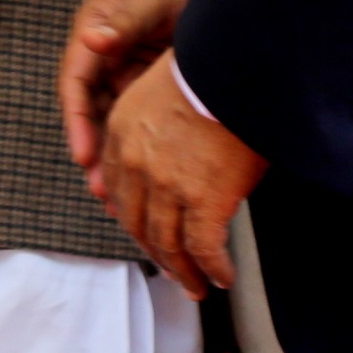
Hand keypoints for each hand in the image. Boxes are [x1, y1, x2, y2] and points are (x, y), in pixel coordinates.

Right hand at [59, 0, 208, 189]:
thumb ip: (121, 21)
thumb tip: (91, 39)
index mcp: (93, 31)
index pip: (75, 84)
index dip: (77, 121)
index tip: (83, 154)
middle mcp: (101, 53)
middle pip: (90, 110)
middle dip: (93, 149)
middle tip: (101, 188)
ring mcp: (123, 67)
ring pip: (111, 119)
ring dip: (112, 154)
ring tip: (116, 195)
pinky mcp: (144, 78)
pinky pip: (135, 117)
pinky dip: (135, 144)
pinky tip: (141, 172)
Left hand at [97, 54, 264, 299]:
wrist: (233, 66)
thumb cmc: (206, 71)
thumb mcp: (158, 92)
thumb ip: (151, 130)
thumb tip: (171, 157)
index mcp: (119, 133)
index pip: (119, 190)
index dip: (134, 219)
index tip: (146, 234)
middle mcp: (135, 164)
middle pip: (138, 223)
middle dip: (155, 252)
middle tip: (171, 269)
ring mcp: (166, 186)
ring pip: (167, 243)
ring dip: (183, 271)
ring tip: (196, 286)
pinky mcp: (203, 201)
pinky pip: (204, 248)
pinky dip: (213, 269)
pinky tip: (222, 278)